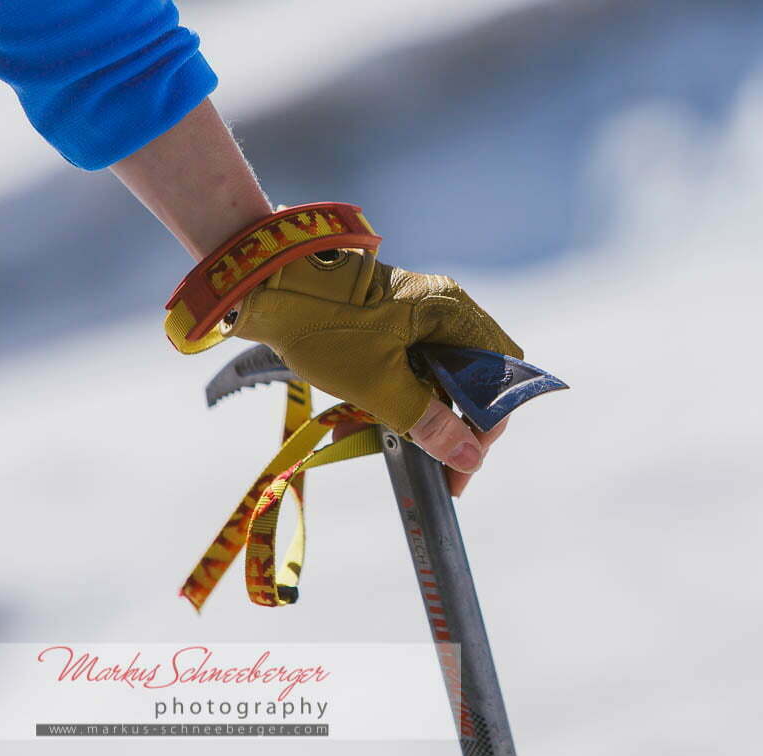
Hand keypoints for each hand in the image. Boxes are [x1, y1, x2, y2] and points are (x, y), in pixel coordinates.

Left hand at [225, 247, 520, 493]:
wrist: (264, 283)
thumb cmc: (324, 326)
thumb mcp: (379, 385)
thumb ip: (428, 423)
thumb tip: (468, 459)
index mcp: (453, 313)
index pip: (498, 375)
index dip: (486, 424)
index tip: (463, 463)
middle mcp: (444, 308)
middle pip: (473, 378)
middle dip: (454, 424)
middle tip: (434, 462)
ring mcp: (417, 314)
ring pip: (440, 376)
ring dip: (422, 413)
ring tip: (392, 445)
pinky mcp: (391, 322)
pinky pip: (411, 367)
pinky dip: (398, 396)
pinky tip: (366, 422)